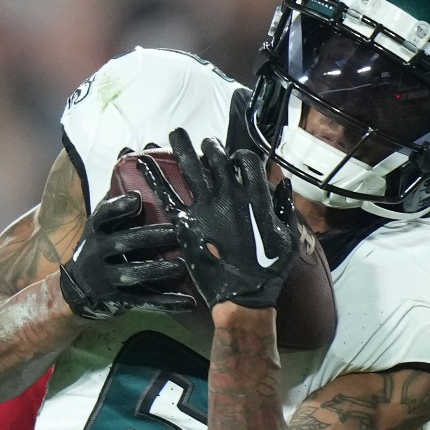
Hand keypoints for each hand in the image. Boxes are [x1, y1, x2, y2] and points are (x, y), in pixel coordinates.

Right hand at [59, 191, 194, 319]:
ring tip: (181, 266)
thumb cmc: (102, 242)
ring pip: (133, 273)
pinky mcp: (120, 299)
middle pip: (123, 243)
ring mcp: (108, 278)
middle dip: (150, 238)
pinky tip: (188, 302)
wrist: (80, 286)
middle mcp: (99, 252)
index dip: (118, 207)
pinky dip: (166, 302)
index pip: (104, 215)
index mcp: (97, 229)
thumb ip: (118, 190)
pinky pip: (145, 301)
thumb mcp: (104, 219)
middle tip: (177, 232)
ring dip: (157, 270)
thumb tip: (130, 149)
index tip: (137, 199)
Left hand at [139, 128, 297, 308]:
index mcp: (256, 197)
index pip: (246, 160)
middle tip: (204, 144)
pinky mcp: (186, 221)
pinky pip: (167, 193)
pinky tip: (141, 161)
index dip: (240, 156)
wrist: (242, 296)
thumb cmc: (268, 269)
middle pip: (217, 157)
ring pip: (192, 167)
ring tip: (176, 133)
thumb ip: (285, 207)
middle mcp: (229, 195)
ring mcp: (206, 206)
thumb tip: (284, 184)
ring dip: (183, 147)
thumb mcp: (287, 236)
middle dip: (211, 147)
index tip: (235, 159)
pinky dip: (153, 176)